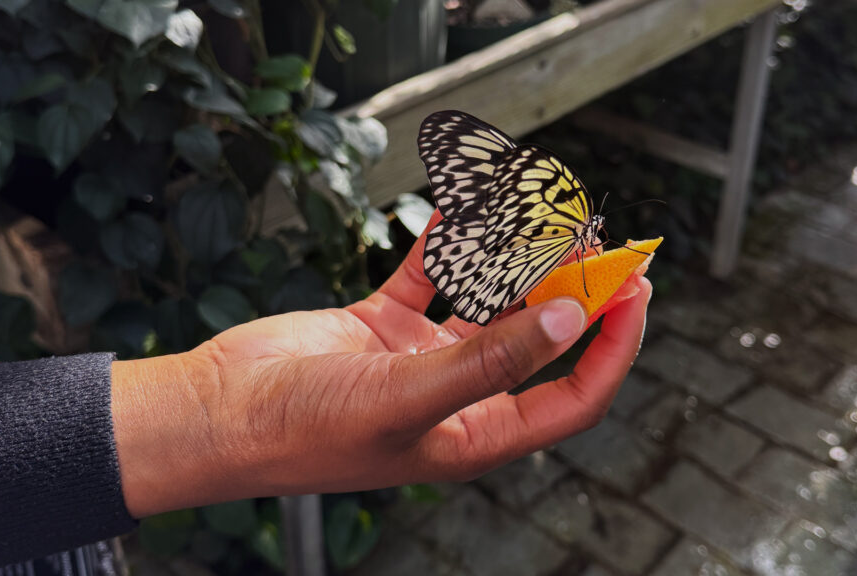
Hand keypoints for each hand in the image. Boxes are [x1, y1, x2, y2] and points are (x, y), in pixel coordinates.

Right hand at [111, 213, 651, 517]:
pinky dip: (446, 245)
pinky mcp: (382, 324)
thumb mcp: (410, 398)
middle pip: (537, 336)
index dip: (613, 347)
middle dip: (568, 285)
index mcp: (475, 435)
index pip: (573, 395)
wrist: (219, 411)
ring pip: (485, 299)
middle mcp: (457, 396)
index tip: (636, 290)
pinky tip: (461, 212)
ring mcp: (420, 358)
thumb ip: (493, 360)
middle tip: (592, 234)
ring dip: (508, 257)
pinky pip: (429, 275)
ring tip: (534, 211)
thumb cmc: (304, 430)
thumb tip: (573, 317)